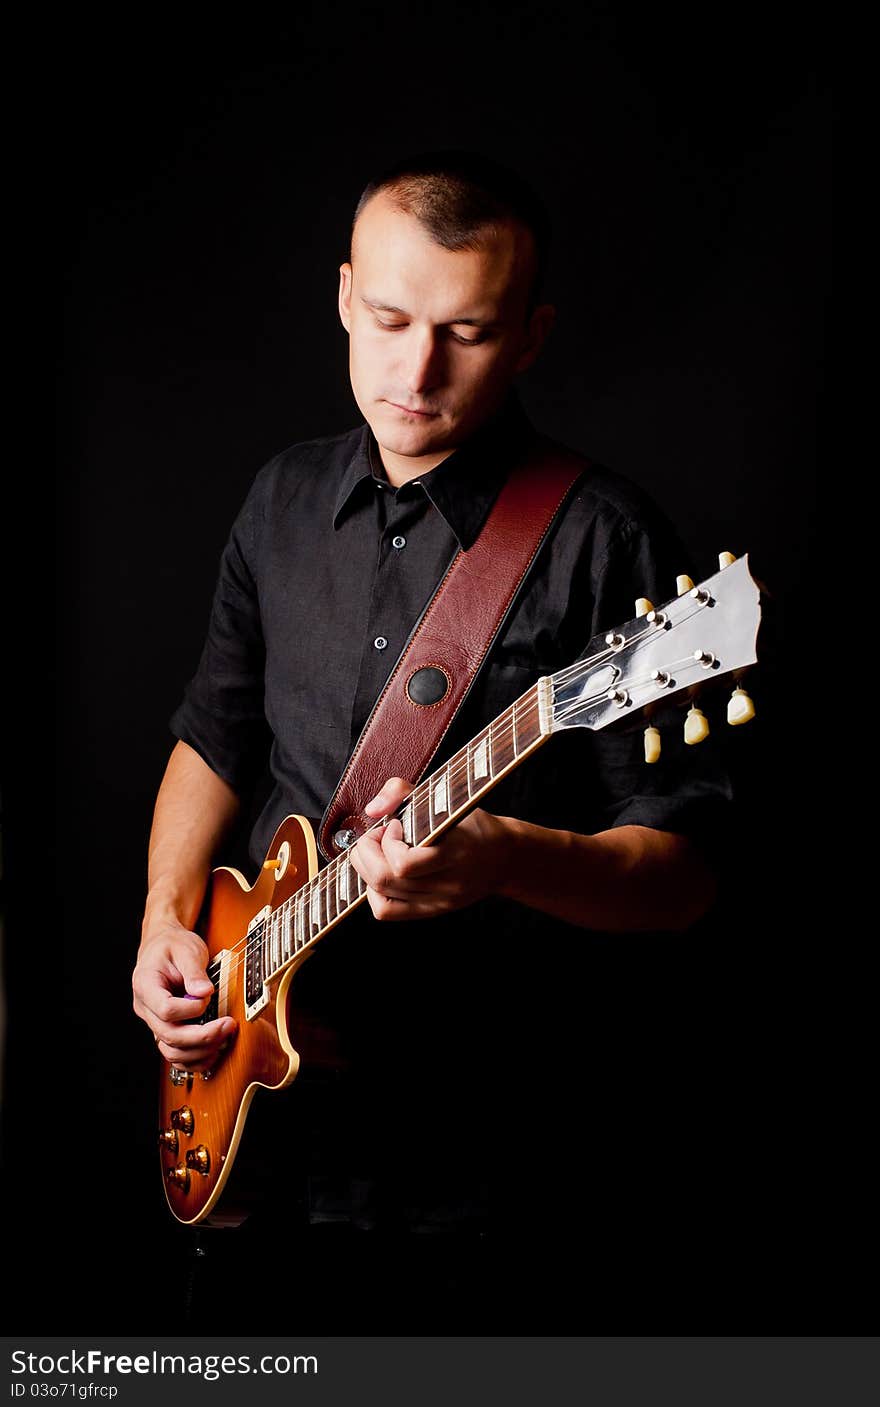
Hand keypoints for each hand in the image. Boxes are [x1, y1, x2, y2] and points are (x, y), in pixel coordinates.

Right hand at [132, 918, 236, 1070]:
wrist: (163, 946)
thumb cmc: (173, 946)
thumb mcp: (186, 948)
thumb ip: (194, 970)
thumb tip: (204, 992)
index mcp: (145, 985)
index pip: (165, 1009)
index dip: (190, 1009)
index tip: (207, 996)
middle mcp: (145, 1008)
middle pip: (169, 1035)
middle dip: (202, 1036)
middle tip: (228, 1025)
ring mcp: (154, 1021)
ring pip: (171, 1051)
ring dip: (199, 1051)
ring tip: (224, 1037)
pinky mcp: (165, 1028)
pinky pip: (175, 1054)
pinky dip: (194, 1058)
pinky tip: (214, 1050)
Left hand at [348, 777, 510, 921]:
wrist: (504, 858)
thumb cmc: (472, 825)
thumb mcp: (446, 797)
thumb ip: (403, 791)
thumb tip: (372, 810)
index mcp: (455, 853)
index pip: (404, 863)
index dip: (388, 841)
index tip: (396, 824)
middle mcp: (447, 883)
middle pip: (385, 880)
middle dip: (367, 852)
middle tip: (378, 835)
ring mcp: (438, 902)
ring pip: (381, 896)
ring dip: (367, 868)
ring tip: (380, 851)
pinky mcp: (431, 911)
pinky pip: (387, 911)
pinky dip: (374, 891)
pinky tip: (383, 872)